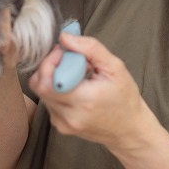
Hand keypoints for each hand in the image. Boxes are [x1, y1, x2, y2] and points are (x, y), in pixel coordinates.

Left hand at [28, 32, 155, 153]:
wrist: (129, 130)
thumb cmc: (125, 98)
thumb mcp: (115, 68)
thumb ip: (90, 48)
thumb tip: (65, 37)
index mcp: (84, 100)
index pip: (47, 81)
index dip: (49, 62)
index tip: (64, 52)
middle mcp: (70, 116)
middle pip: (39, 86)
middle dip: (48, 67)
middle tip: (66, 60)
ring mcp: (63, 124)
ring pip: (41, 94)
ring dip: (52, 79)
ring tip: (74, 76)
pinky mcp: (61, 127)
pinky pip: (48, 103)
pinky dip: (56, 91)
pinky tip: (73, 88)